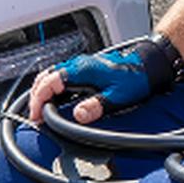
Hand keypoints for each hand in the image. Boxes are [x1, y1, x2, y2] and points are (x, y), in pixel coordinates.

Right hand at [27, 47, 166, 125]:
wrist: (147, 65)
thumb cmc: (134, 79)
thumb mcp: (117, 96)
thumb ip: (96, 106)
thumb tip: (79, 115)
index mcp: (82, 70)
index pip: (49, 82)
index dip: (38, 99)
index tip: (36, 115)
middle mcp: (78, 65)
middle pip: (45, 78)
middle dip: (36, 97)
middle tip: (35, 117)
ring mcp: (80, 66)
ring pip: (51, 76)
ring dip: (42, 92)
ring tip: (41, 111)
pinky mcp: (84, 70)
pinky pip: (60, 76)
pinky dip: (51, 88)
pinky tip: (54, 101)